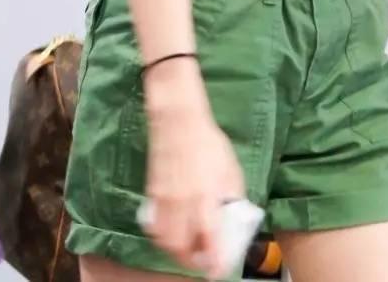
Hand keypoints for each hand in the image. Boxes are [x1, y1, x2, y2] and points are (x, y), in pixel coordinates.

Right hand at [142, 62, 245, 277]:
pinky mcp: (153, 194)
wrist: (178, 121)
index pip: (208, 239)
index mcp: (205, 195)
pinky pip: (155, 226)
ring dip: (177, 252)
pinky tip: (173, 234)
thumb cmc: (208, 142)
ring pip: (164, 240)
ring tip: (189, 251)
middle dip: (192, 261)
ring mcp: (164, 199)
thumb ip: (233, 195)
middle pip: (181, 248)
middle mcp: (183, 202)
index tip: (218, 271)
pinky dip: (163, 237)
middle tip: (204, 261)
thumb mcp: (230, 168)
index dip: (213, 261)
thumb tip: (235, 214)